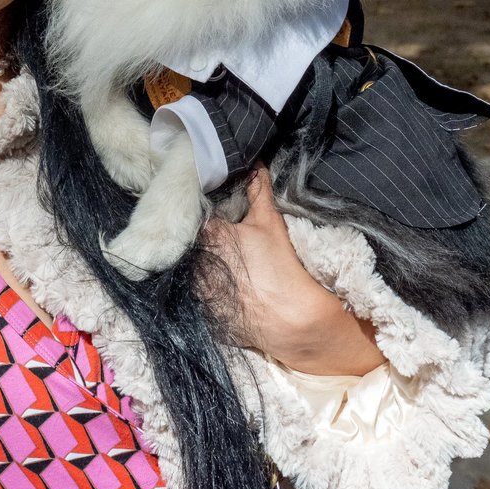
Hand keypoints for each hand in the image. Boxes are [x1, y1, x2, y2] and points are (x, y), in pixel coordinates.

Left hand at [203, 169, 388, 376]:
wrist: (293, 323)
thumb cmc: (282, 269)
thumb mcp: (270, 223)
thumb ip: (258, 191)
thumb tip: (256, 165)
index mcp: (208, 236)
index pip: (201, 216)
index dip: (213, 213)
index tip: (226, 215)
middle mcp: (196, 262)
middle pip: (197, 243)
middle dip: (209, 240)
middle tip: (232, 241)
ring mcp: (198, 290)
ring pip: (199, 268)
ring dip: (210, 264)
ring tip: (235, 266)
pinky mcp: (205, 312)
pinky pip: (204, 294)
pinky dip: (215, 288)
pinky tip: (235, 287)